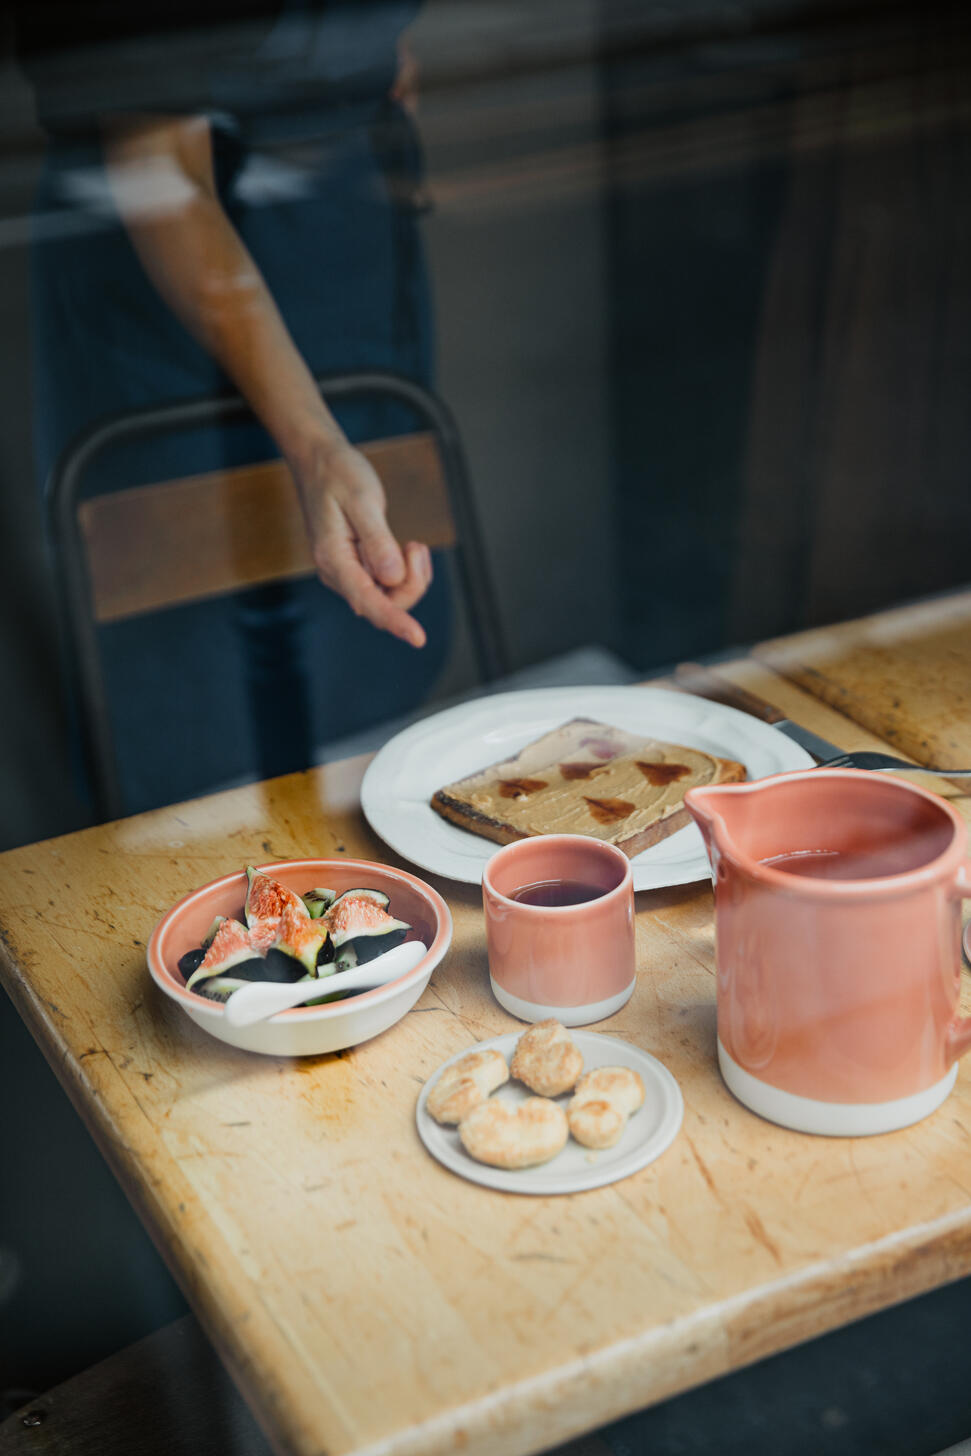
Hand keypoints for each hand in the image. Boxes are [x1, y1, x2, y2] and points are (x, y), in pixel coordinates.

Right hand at [294, 439, 432, 647]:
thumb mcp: (362, 500)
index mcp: (334, 560)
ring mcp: (349, 573)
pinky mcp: (360, 569)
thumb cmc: (338, 475)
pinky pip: (391, 584)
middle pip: (386, 603)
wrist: (319, 461)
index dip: (395, 621)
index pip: (368, 601)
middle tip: (416, 547)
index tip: (418, 637)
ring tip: (412, 545)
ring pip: (391, 596)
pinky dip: (407, 571)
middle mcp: (339, 574)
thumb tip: (392, 577)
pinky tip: (407, 547)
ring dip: (411, 576)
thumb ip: (378, 540)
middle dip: (412, 583)